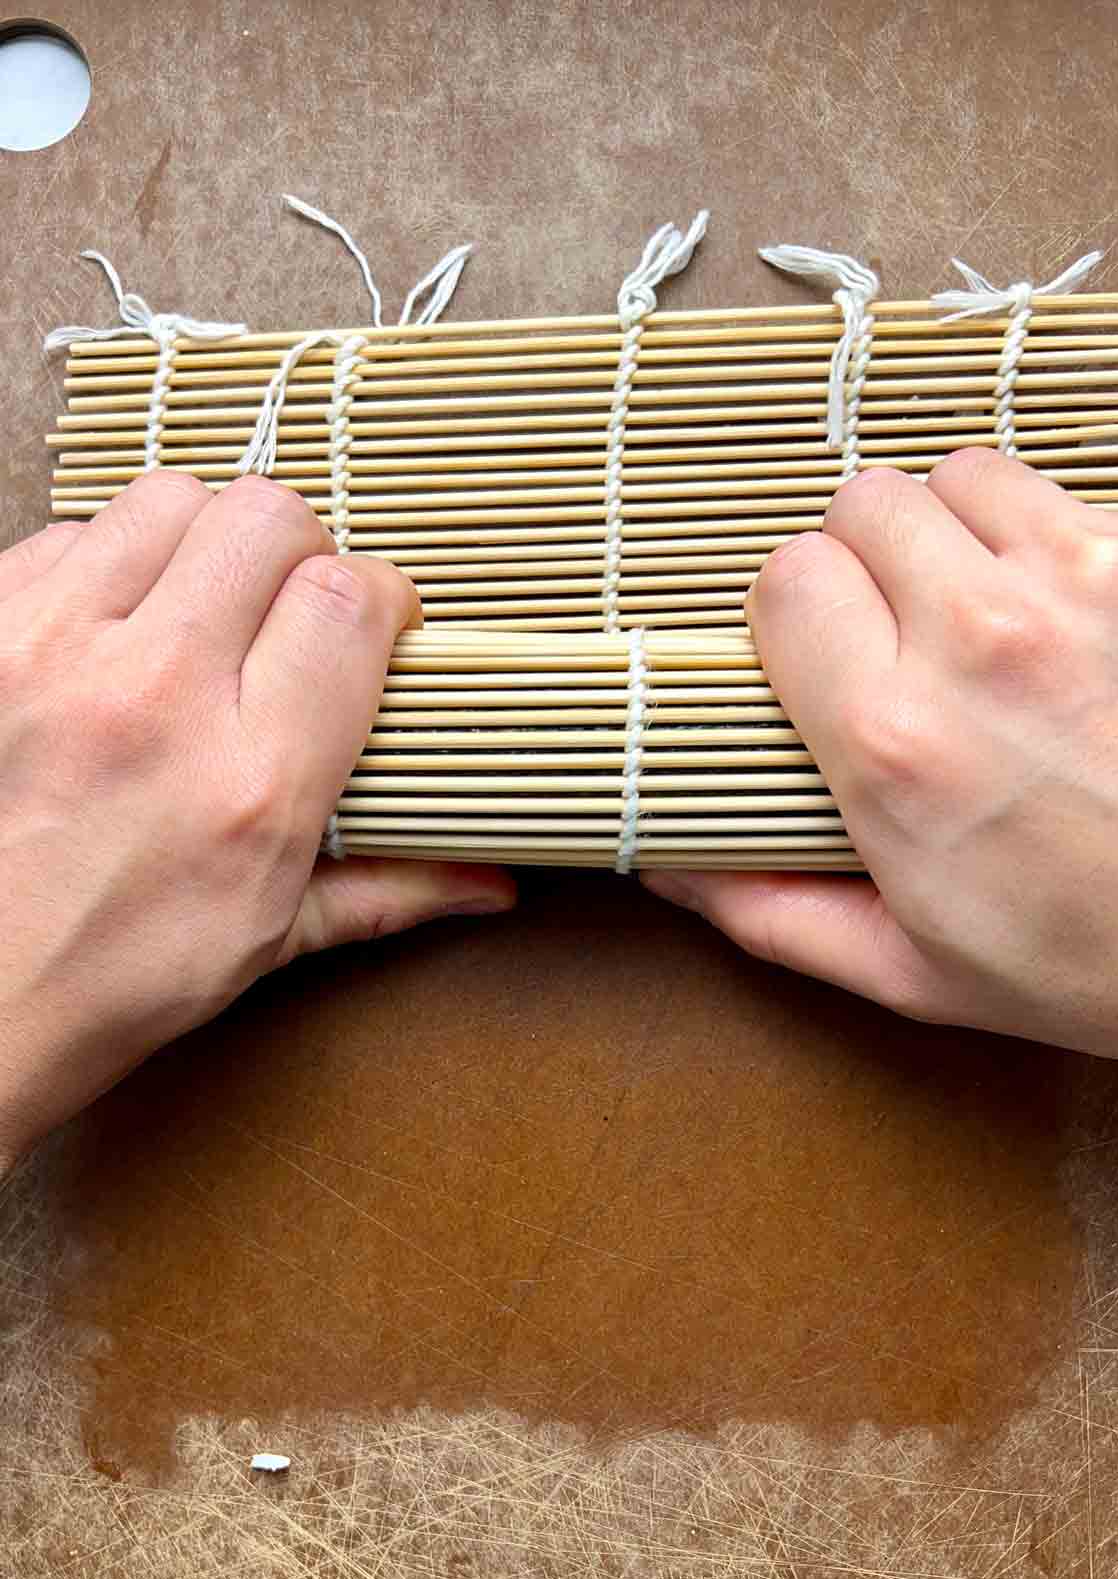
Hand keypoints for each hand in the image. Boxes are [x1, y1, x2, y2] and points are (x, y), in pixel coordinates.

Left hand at [0, 472, 513, 1172]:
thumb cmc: (111, 974)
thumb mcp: (270, 939)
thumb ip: (392, 889)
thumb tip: (494, 884)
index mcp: (251, 782)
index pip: (348, 602)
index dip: (380, 597)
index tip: (375, 625)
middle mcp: (157, 699)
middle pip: (267, 519)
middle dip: (299, 551)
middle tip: (285, 607)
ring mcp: (56, 653)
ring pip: (170, 498)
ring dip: (202, 539)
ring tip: (198, 605)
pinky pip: (70, 531)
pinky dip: (107, 560)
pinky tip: (116, 623)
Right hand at [644, 450, 1117, 1079]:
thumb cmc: (1096, 964)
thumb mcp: (909, 971)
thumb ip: (770, 911)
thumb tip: (669, 867)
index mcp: (894, 742)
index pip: (785, 579)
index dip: (794, 611)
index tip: (822, 649)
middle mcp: (980, 639)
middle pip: (864, 503)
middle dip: (867, 558)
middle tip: (903, 627)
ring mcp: (1084, 583)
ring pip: (963, 475)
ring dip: (957, 528)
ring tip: (985, 604)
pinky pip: (1071, 498)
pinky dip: (1056, 543)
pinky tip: (1076, 618)